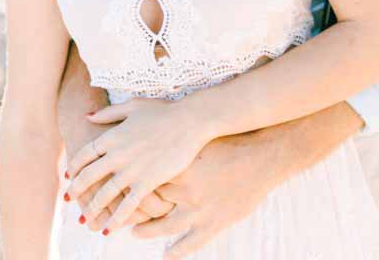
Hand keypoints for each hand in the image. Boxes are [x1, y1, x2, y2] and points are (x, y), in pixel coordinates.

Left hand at [67, 96, 211, 232]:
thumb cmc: (163, 110)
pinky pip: (127, 205)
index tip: (68, 176)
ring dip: (92, 209)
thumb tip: (87, 116)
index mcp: (113, 135)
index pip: (85, 154)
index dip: (74, 166)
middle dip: (76, 190)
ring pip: (105, 194)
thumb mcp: (132, 106)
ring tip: (85, 220)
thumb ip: (108, 113)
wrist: (189, 120)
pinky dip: (116, 219)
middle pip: (89, 176)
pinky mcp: (148, 182)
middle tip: (68, 200)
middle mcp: (118, 154)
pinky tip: (108, 229)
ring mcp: (132, 169)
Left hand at [128, 132, 281, 257]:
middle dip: (135, 208)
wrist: (262, 156)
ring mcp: (198, 210)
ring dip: (147, 231)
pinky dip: (175, 253)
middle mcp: (185, 190)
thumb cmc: (230, 140)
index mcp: (178, 167)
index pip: (144, 180)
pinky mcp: (213, 224)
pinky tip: (165, 257)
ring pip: (164, 227)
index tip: (117, 186)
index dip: (130, 185)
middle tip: (120, 211)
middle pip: (150, 203)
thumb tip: (134, 130)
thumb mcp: (199, 139)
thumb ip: (170, 139)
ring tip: (135, 232)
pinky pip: (189, 244)